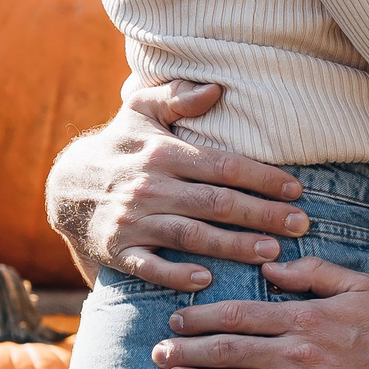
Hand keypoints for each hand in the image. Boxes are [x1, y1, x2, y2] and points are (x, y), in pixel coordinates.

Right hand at [45, 81, 307, 291]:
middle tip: (301, 225)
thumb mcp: (141, 110)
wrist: (67, 186)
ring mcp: (132, 221)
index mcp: (162, 153)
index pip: (223, 165)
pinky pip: (150, 266)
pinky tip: (207, 280)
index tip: (297, 190)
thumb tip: (216, 88)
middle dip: (262, 215)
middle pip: (216, 203)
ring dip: (234, 246)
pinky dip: (176, 274)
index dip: (263, 178)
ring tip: (272, 252)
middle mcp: (149, 187)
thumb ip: (178, 97)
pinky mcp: (118, 250)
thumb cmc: (122, 145)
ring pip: (191, 236)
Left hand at [152, 256, 368, 368]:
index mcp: (307, 317)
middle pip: (230, 351)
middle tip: (158, 354)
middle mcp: (301, 353)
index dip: (201, 318)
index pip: (240, 314)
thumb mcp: (360, 286)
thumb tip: (270, 267)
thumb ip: (312, 272)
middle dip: (188, 352)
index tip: (175, 321)